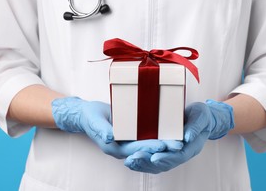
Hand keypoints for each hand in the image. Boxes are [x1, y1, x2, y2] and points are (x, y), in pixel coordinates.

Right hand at [52, 97, 168, 158]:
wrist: (86, 115)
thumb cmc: (90, 117)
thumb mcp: (94, 121)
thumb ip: (102, 130)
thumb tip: (111, 138)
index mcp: (114, 147)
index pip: (134, 150)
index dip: (148, 148)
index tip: (162, 145)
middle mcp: (123, 147)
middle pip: (145, 150)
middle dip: (162, 148)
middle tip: (178, 145)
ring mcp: (128, 142)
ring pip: (148, 146)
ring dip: (163, 144)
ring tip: (178, 141)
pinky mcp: (131, 135)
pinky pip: (146, 138)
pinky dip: (158, 137)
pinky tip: (169, 132)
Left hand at [124, 100, 233, 172]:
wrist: (201, 117)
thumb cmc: (201, 115)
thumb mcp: (201, 117)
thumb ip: (195, 127)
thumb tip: (187, 138)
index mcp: (191, 148)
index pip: (178, 156)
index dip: (166, 158)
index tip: (154, 158)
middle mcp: (181, 153)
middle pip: (165, 164)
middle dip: (148, 163)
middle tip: (134, 159)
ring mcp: (172, 153)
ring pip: (156, 164)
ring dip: (142, 164)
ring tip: (129, 162)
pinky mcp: (164, 150)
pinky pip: (152, 158)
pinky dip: (141, 160)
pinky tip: (130, 159)